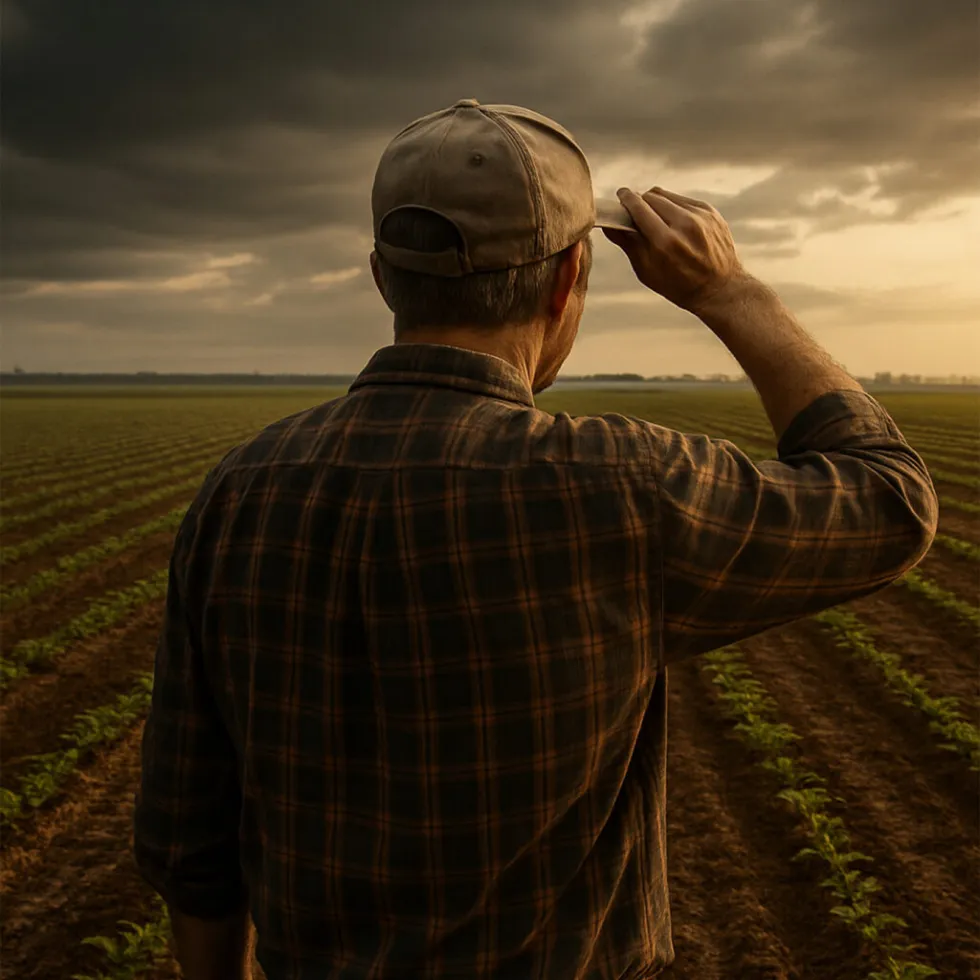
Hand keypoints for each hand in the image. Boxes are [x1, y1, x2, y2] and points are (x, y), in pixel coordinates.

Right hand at [603, 186, 746, 313]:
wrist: (719, 289)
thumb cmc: (679, 286)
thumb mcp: (647, 271)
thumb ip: (628, 243)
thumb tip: (609, 224)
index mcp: (665, 241)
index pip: (639, 206)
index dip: (626, 199)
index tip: (620, 196)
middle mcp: (684, 224)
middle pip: (651, 196)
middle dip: (640, 202)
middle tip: (636, 212)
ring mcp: (700, 216)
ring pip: (667, 195)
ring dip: (656, 203)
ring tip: (656, 219)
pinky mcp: (710, 212)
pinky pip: (684, 200)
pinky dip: (674, 207)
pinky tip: (674, 223)